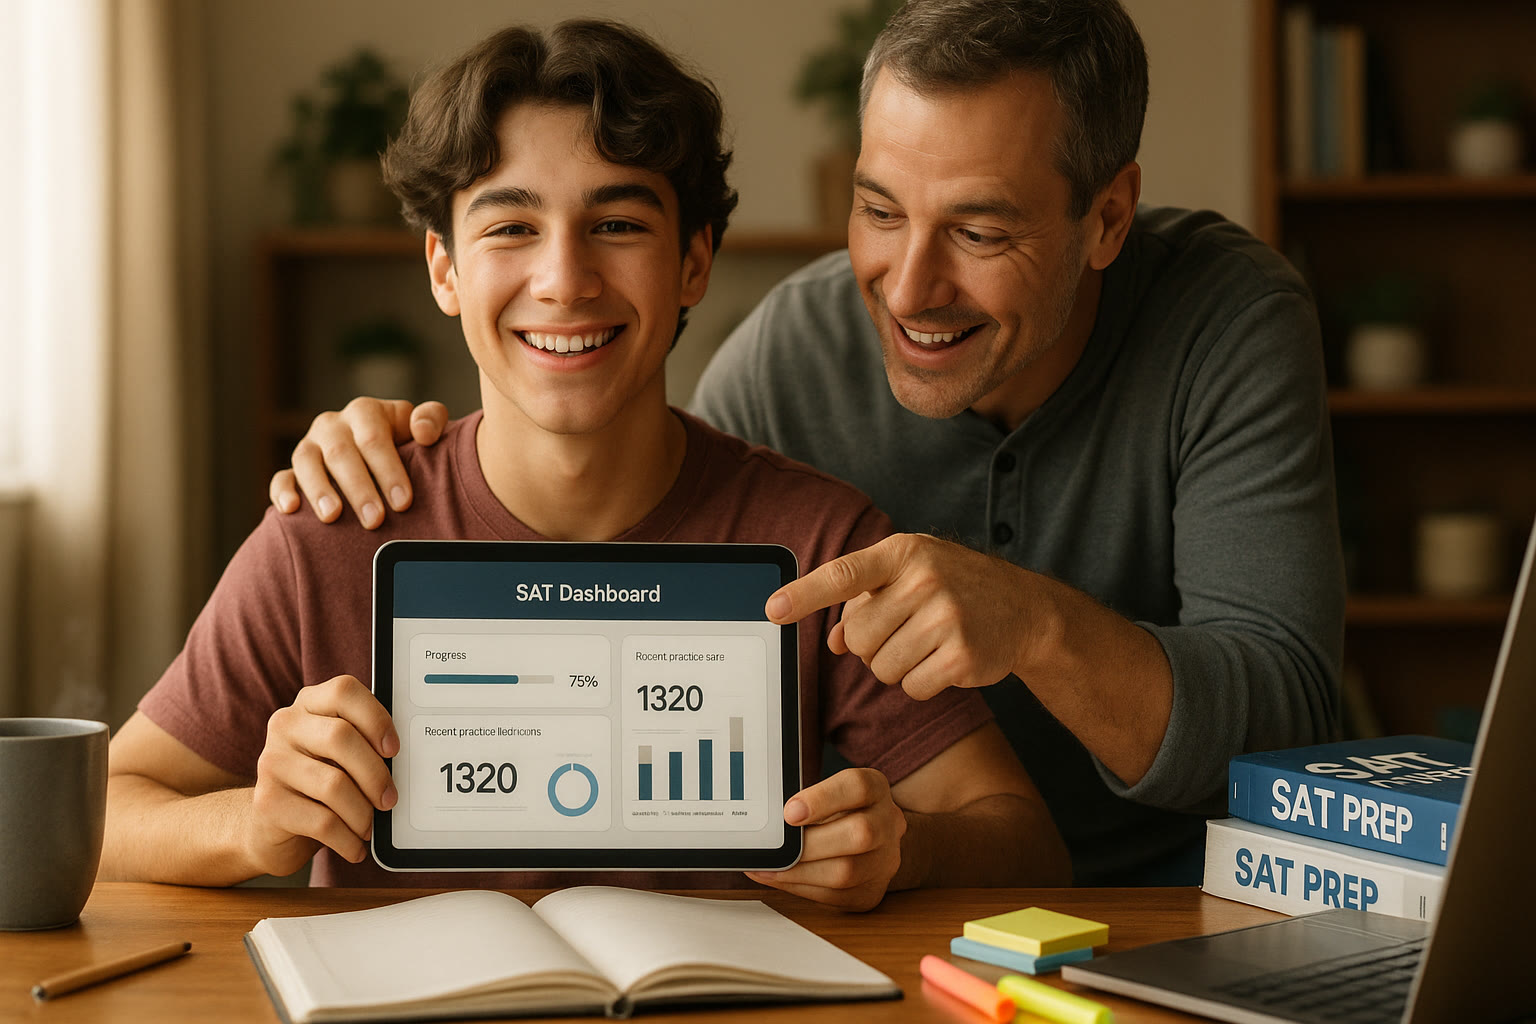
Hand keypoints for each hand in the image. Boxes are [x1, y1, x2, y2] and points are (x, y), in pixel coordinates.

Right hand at [244, 675, 399, 875]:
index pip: (344, 691)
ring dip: (362, 813)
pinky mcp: (267, 802)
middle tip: (390, 800)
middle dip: (375, 774)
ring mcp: (271, 762)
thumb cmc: (319, 782)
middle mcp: (285, 726)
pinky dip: (347, 840)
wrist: (267, 825)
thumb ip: (363, 744)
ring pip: (333, 785)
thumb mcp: (339, 755)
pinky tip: (355, 847)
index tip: (394, 749)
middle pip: (341, 738)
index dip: (375, 718)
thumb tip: (407, 764)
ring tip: (369, 827)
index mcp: (309, 704)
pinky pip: (321, 822)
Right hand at [269, 397, 449, 528]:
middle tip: (375, 520)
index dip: (388, 470)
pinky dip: (283, 492)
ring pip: (307, 463)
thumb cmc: (405, 442)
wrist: (379, 452)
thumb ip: (430, 419)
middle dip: (359, 488)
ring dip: (319, 490)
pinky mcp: (293, 470)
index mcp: (365, 412)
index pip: (374, 437)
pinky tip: (291, 510)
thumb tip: (423, 432)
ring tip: (333, 516)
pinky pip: (281, 478)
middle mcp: (332, 425)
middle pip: (341, 453)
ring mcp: (309, 446)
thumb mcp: (420, 426)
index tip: (403, 502)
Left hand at [745, 768, 905, 911]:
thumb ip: (804, 801)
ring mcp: (884, 862)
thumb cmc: (839, 811)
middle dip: (810, 844)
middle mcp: (888, 824)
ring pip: (848, 872)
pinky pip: (836, 897)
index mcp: (876, 789)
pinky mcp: (870, 892)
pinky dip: (800, 888)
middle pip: (860, 833)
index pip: (858, 787)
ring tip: (769, 867)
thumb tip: (767, 819)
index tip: (790, 812)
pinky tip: (779, 878)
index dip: (823, 798)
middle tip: (778, 846)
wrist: (872, 839)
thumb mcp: (828, 792)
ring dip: (800, 872)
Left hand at [765, 533, 1031, 700]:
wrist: (1026, 608)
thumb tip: (834, 640)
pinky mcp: (963, 655)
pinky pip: (911, 687)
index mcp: (903, 552)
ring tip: (927, 643)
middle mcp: (924, 580)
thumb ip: (866, 601)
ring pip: (881, 667)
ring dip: (896, 665)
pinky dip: (921, 683)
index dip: (805, 594)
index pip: (844, 573)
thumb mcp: (911, 577)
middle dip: (871, 644)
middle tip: (903, 631)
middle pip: (858, 637)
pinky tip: (944, 661)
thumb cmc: (956, 587)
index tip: (772, 610)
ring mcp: (946, 617)